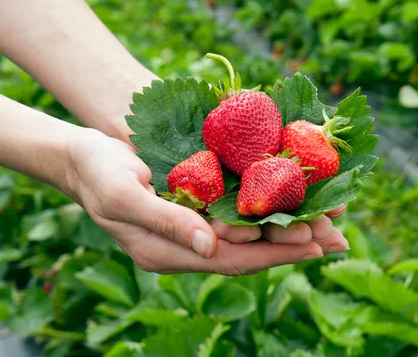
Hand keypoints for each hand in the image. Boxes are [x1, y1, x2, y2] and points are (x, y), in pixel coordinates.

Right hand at [65, 130, 347, 274]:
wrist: (81, 156)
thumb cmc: (97, 172)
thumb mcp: (125, 196)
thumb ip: (168, 223)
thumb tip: (212, 246)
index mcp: (169, 253)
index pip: (231, 260)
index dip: (272, 253)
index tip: (312, 244)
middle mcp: (187, 247)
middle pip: (249, 253)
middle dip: (291, 246)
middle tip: (336, 239)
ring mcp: (193, 230)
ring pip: (249, 237)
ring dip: (286, 231)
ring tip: (327, 226)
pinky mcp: (196, 209)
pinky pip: (239, 217)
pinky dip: (267, 213)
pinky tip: (290, 205)